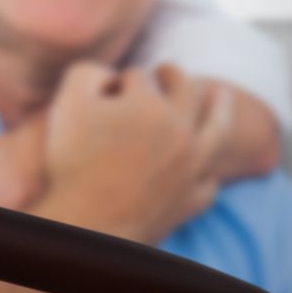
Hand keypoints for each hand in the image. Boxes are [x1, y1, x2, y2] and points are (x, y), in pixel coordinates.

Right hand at [40, 62, 231, 243]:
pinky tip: (205, 167)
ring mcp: (191, 168)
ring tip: (223, 95)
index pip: (139, 77)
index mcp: (151, 105)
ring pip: (217, 130)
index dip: (119, 80)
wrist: (88, 223)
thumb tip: (109, 74)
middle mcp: (180, 132)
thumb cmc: (73, 160)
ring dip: (222, 108)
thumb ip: (88, 71)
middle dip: (174, 76)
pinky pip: (210, 182)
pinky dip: (210, 171)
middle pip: (186, 91)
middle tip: (166, 70)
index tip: (106, 91)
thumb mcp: (68, 101)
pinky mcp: (189, 201)